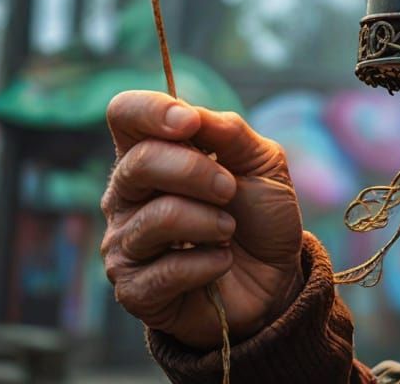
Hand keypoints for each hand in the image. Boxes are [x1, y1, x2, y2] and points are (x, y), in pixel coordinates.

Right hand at [101, 90, 303, 349]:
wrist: (275, 275)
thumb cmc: (259, 212)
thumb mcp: (261, 161)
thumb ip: (228, 132)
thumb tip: (191, 114)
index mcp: (154, 150)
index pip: (124, 114)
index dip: (151, 111)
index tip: (190, 124)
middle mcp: (127, 193)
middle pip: (139, 162)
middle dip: (197, 171)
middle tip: (229, 189)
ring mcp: (125, 242)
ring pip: (158, 217)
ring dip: (210, 221)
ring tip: (228, 229)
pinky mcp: (134, 289)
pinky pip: (166, 270)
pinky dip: (209, 262)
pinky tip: (220, 262)